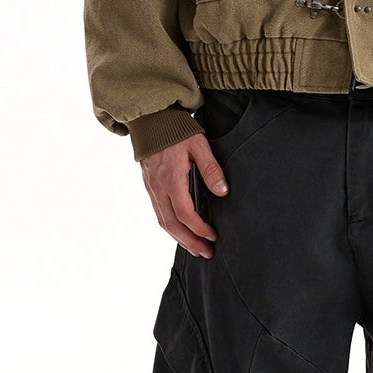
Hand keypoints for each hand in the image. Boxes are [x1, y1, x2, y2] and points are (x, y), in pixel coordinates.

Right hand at [140, 132, 229, 258]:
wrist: (150, 119)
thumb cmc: (176, 130)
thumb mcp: (199, 144)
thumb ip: (211, 168)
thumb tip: (222, 191)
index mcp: (171, 178)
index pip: (184, 213)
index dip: (199, 228)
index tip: (213, 235)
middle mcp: (158, 187)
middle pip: (171, 225)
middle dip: (190, 242)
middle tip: (206, 253)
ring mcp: (151, 188)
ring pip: (163, 222)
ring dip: (179, 239)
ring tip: (195, 248)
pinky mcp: (149, 186)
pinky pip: (158, 213)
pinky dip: (170, 227)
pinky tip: (181, 232)